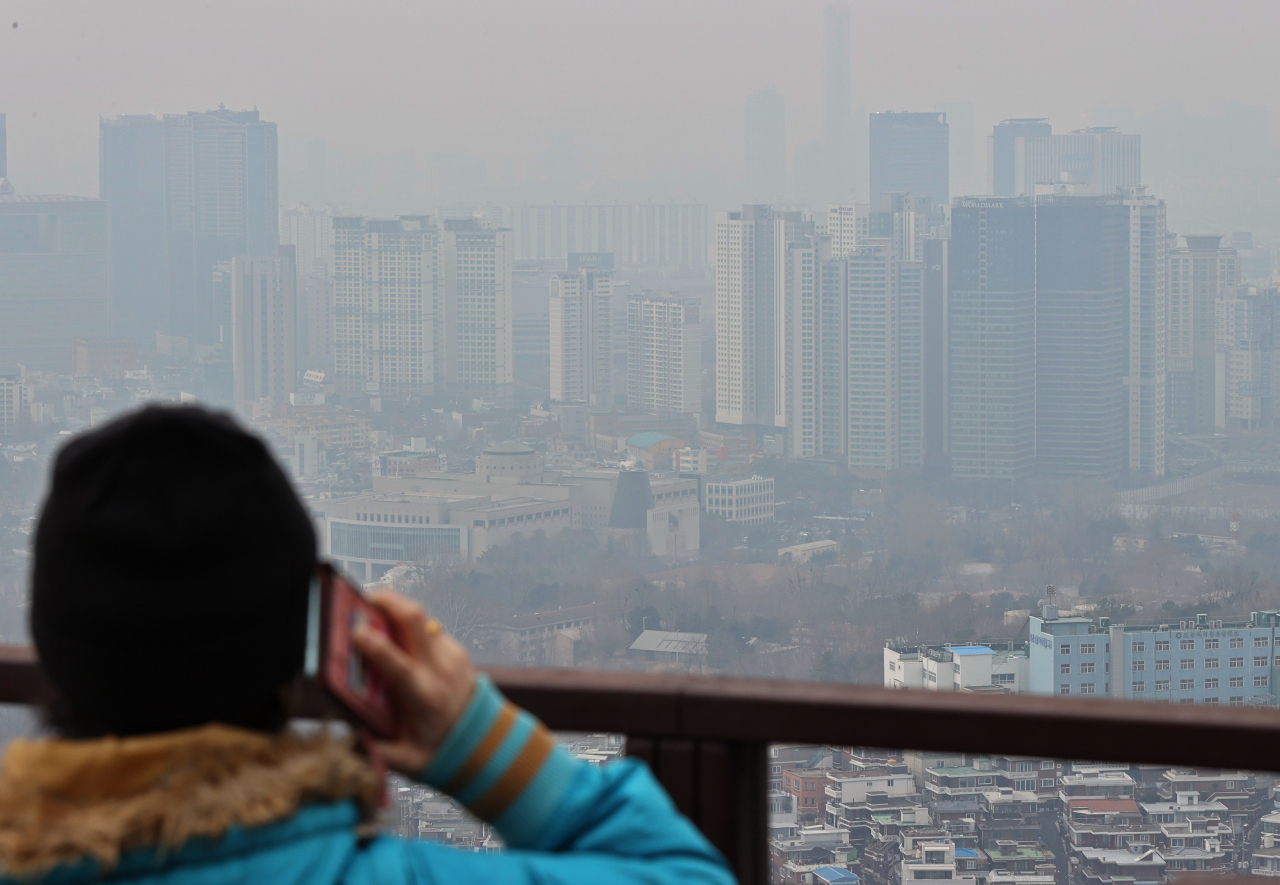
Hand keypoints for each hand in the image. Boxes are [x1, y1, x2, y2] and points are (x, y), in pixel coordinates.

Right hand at [352, 590, 476, 775]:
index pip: (399, 665)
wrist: (486, 744)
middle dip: (387, 602)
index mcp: (425, 699)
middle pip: (415, 621)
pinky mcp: (457, 651)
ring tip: (370, 612)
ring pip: (421, 620)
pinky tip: (393, 638)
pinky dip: (407, 630)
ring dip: (395, 611)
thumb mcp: (405, 762)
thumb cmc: (440, 754)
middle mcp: (441, 671)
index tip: (354, 632)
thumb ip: (374, 750)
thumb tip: (345, 733)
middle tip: (362, 599)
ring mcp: (452, 657)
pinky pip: (428, 632)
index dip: (375, 646)